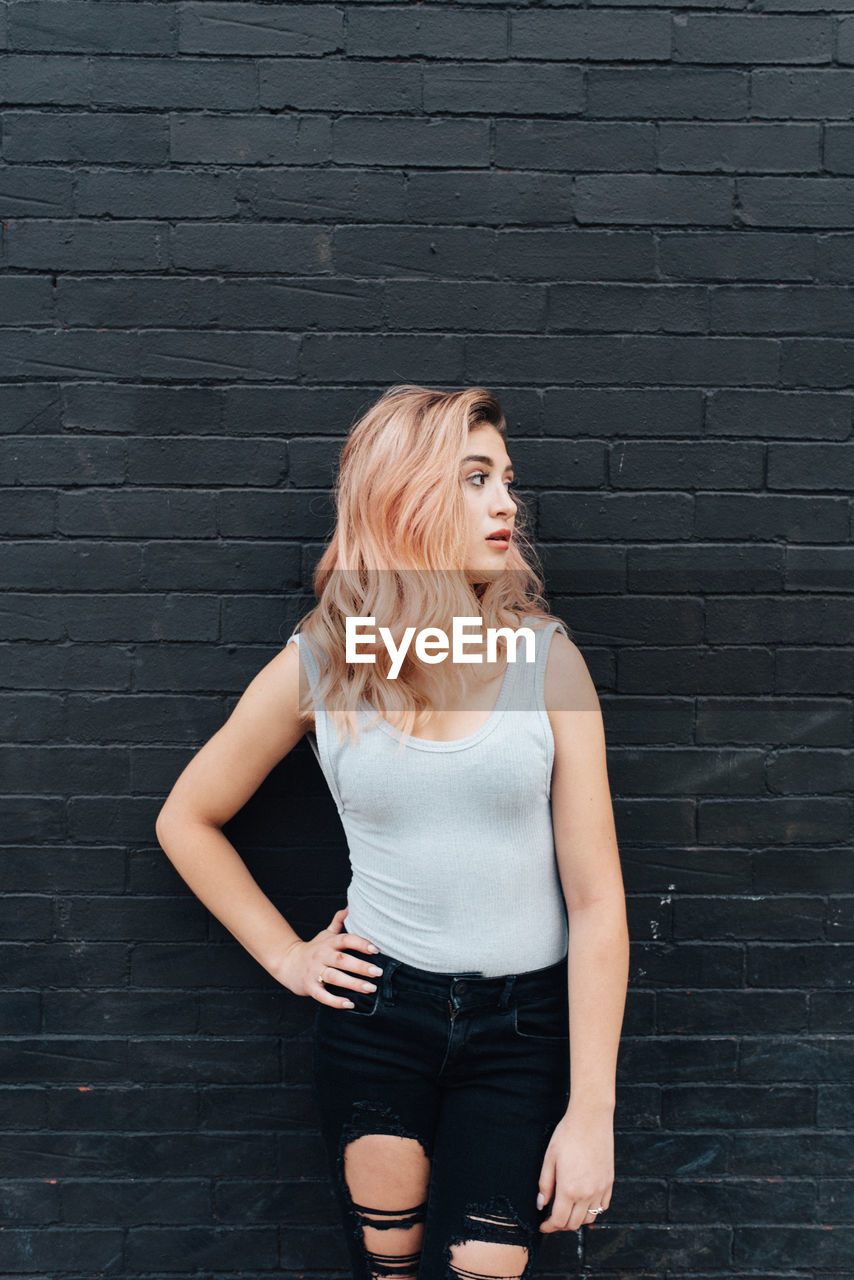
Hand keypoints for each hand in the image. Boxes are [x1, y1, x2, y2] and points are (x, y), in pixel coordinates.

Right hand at [277, 907, 382, 1008]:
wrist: (287, 962)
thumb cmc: (312, 949)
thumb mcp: (325, 934)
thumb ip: (338, 921)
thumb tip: (350, 907)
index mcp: (328, 943)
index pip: (346, 939)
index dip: (361, 943)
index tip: (376, 950)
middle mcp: (322, 956)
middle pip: (342, 959)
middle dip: (361, 966)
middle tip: (379, 973)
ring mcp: (314, 971)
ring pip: (334, 977)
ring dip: (353, 983)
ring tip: (370, 988)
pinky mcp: (309, 986)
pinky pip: (323, 995)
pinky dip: (336, 1001)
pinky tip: (350, 1003)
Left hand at [537, 1108, 613, 1232]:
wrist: (591, 1119)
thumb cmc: (567, 1135)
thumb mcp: (549, 1159)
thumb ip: (545, 1185)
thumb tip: (541, 1205)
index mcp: (569, 1189)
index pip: (558, 1221)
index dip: (549, 1227)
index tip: (543, 1225)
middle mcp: (587, 1194)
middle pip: (574, 1224)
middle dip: (561, 1225)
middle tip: (552, 1218)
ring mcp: (600, 1189)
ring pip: (589, 1219)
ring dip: (577, 1220)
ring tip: (567, 1210)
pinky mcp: (609, 1183)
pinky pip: (602, 1206)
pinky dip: (592, 1210)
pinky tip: (583, 1201)